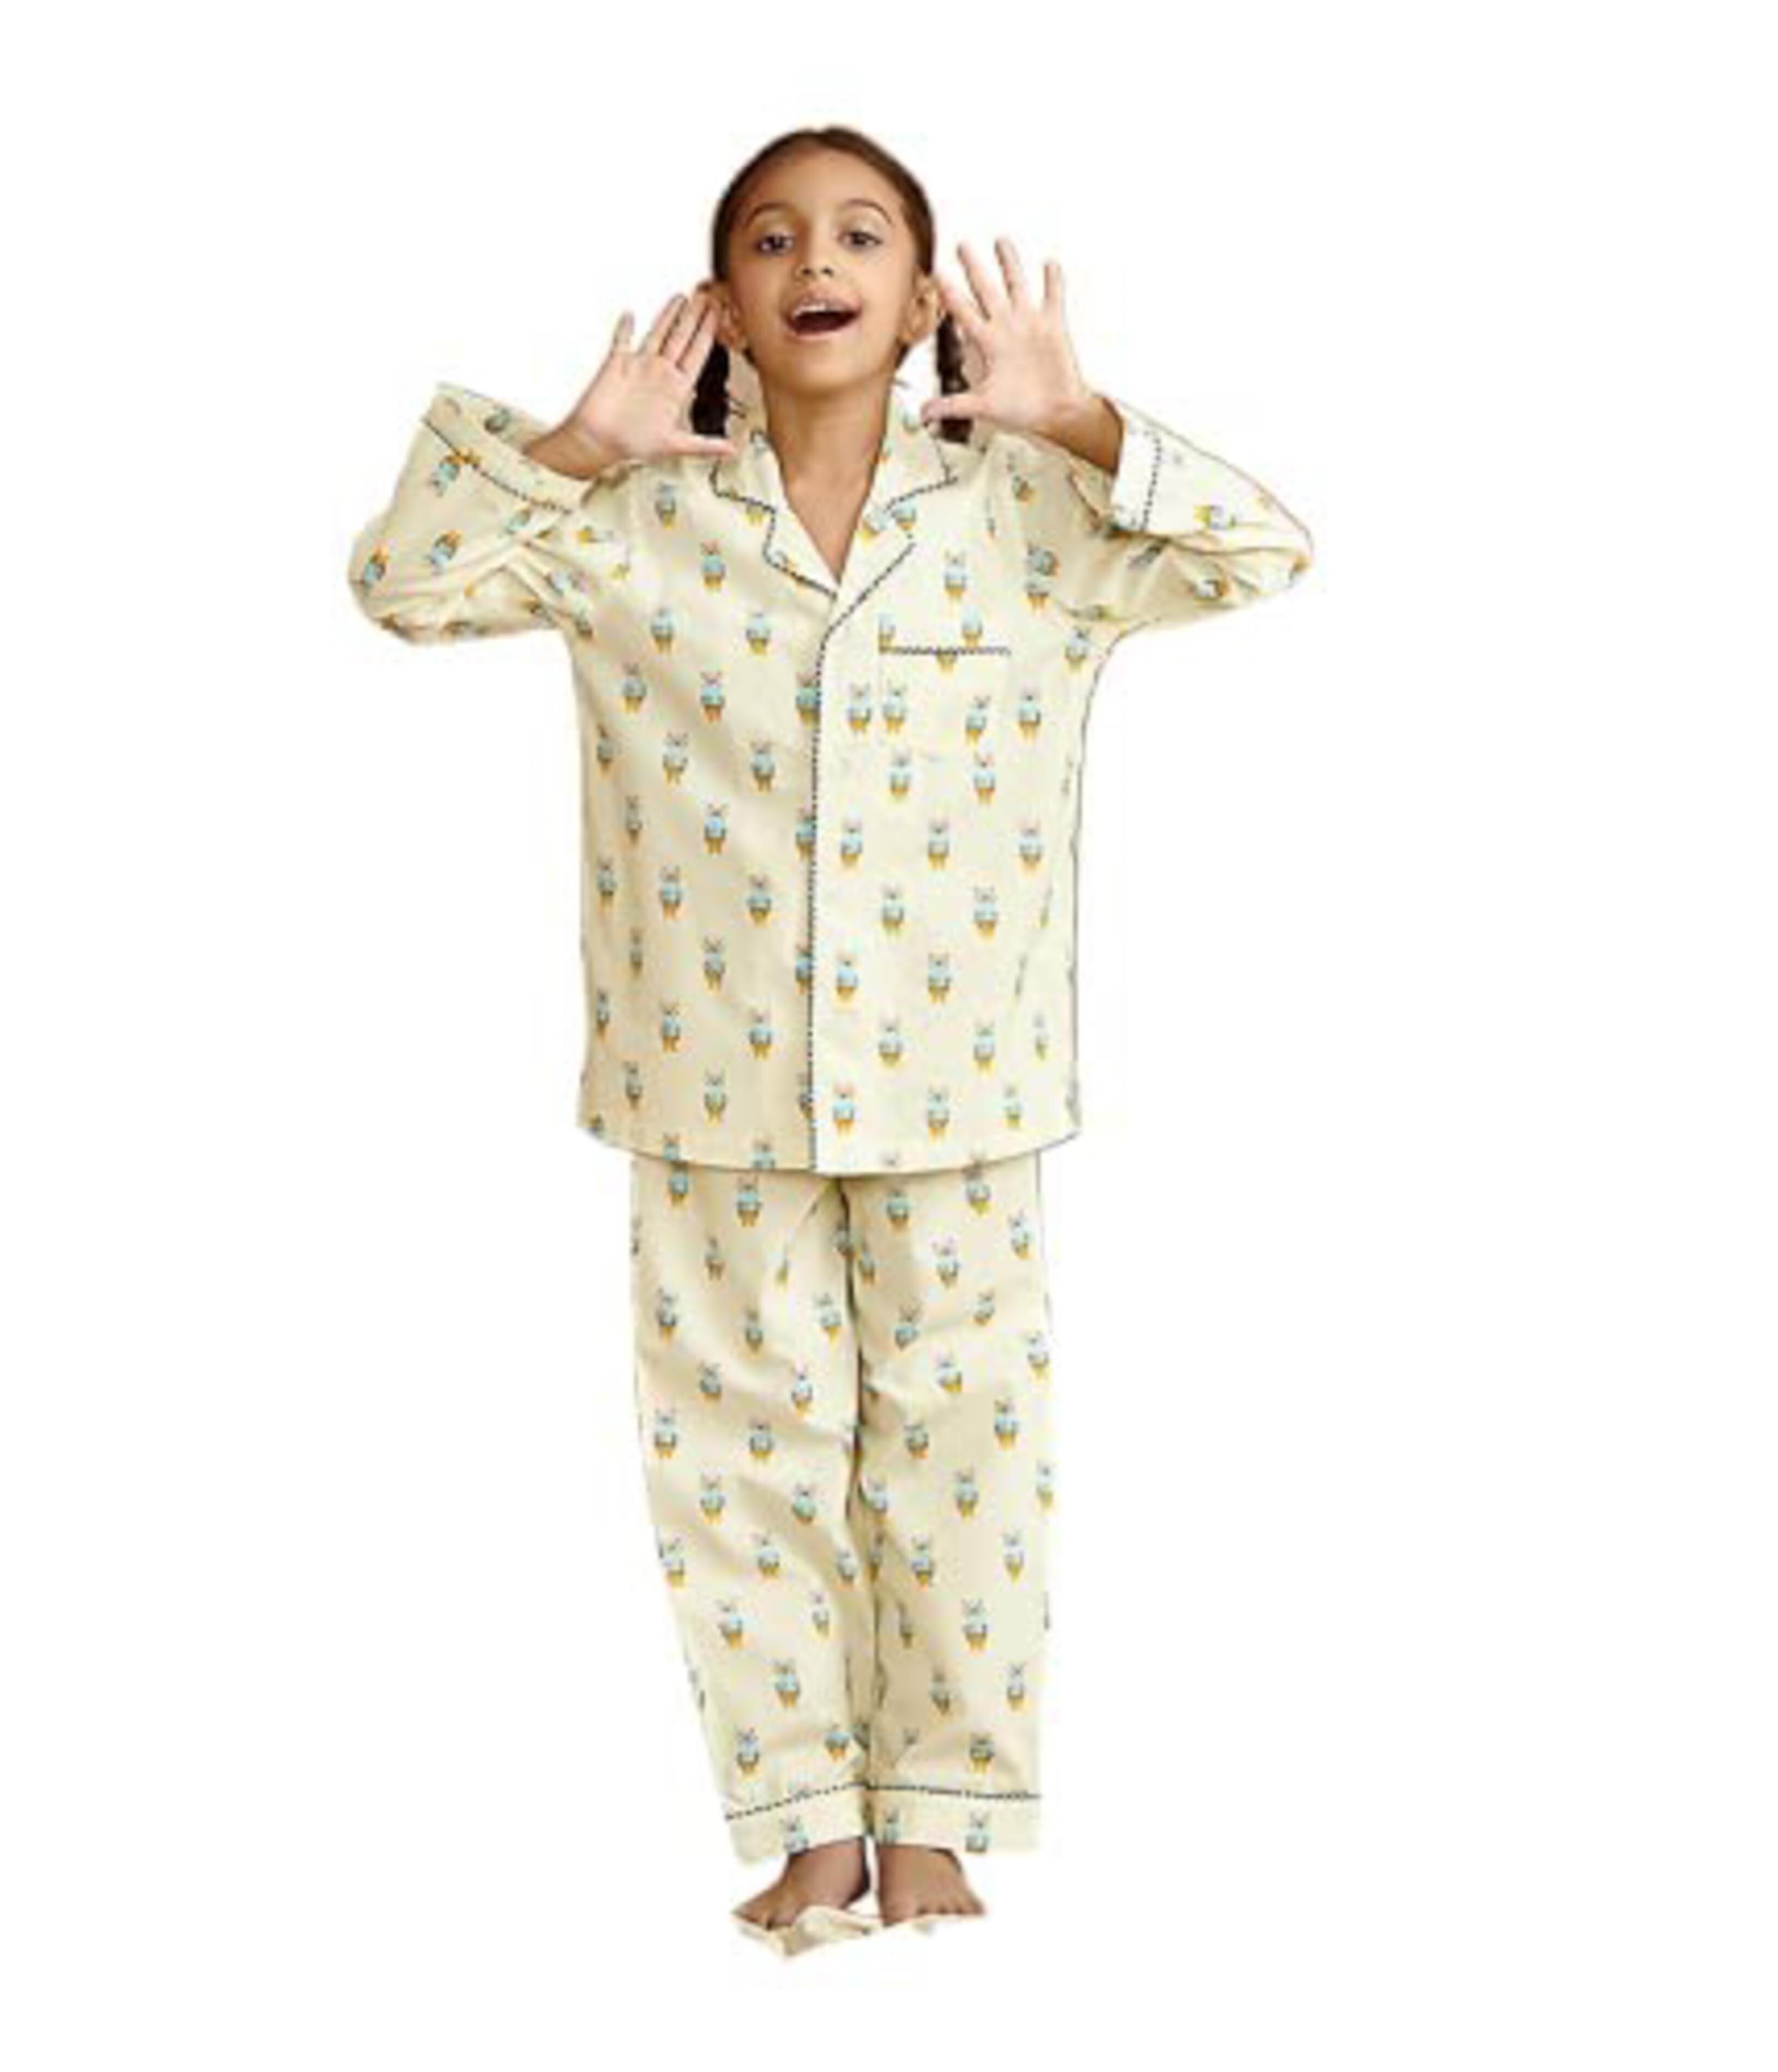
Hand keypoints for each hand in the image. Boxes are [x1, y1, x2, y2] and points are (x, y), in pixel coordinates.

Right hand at [554, 287, 739, 465]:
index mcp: (677, 389)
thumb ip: (704, 444)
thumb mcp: (675, 445)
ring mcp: (639, 367)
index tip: (719, 314)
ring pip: (658, 334)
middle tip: (707, 295)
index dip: (708, 333)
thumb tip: (732, 450)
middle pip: (682, 338)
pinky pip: (622, 340)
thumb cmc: (633, 446)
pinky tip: (631, 314)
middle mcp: (660, 374)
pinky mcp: (616, 364)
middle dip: (695, 317)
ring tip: (681, 297)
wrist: (599, 443)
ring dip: (669, 315)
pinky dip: (625, 327)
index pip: (698, 354)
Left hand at [917, 238, 1095, 437]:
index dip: (950, 294)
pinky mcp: (1053, 326)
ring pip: (1017, 286)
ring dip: (1010, 264)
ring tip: (1000, 241)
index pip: (964, 313)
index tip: (936, 274)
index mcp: (988, 344)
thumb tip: (923, 415)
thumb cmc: (1021, 410)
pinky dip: (1053, 282)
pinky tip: (1049, 263)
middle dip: (974, 267)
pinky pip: (1053, 297)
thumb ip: (953, 406)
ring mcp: (1029, 324)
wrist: (1054, 413)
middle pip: (986, 290)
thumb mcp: (984, 407)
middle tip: (961, 245)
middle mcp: (1005, 328)